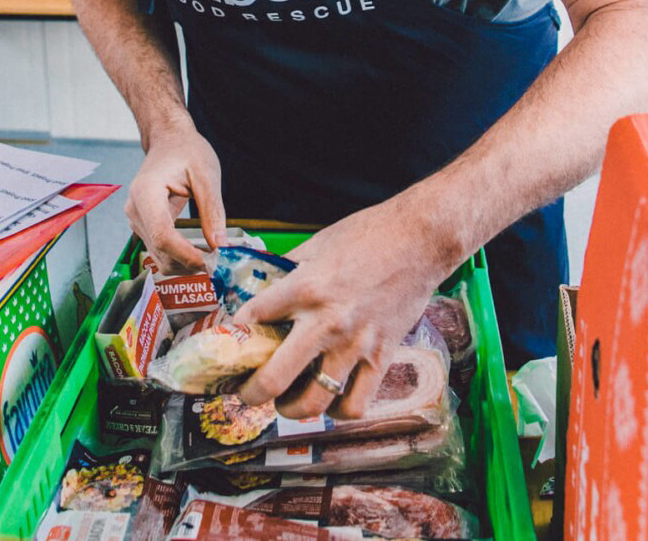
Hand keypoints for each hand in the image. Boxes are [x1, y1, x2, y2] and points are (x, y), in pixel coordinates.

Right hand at [124, 124, 227, 272]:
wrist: (169, 140)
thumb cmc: (186, 150)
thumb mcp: (206, 175)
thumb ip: (212, 211)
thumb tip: (220, 245)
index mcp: (146, 192)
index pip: (162, 235)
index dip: (186, 254)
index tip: (211, 262)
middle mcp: (135, 209)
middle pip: (160, 250)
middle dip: (189, 262)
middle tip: (220, 262)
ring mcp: (137, 219)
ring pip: (159, 255)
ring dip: (185, 263)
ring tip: (213, 256)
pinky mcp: (144, 225)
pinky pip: (160, 249)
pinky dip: (180, 255)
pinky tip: (199, 251)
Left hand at [233, 199, 452, 419]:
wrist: (420, 239)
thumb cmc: (369, 235)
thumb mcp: (318, 243)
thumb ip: (289, 269)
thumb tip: (264, 285)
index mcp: (304, 287)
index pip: (251, 320)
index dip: (231, 336)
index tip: (227, 346)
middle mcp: (326, 321)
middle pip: (274, 378)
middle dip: (250, 393)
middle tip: (245, 393)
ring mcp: (356, 344)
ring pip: (314, 402)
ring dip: (292, 409)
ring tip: (287, 402)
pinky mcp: (382, 357)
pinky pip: (356, 403)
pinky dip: (338, 411)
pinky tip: (330, 399)